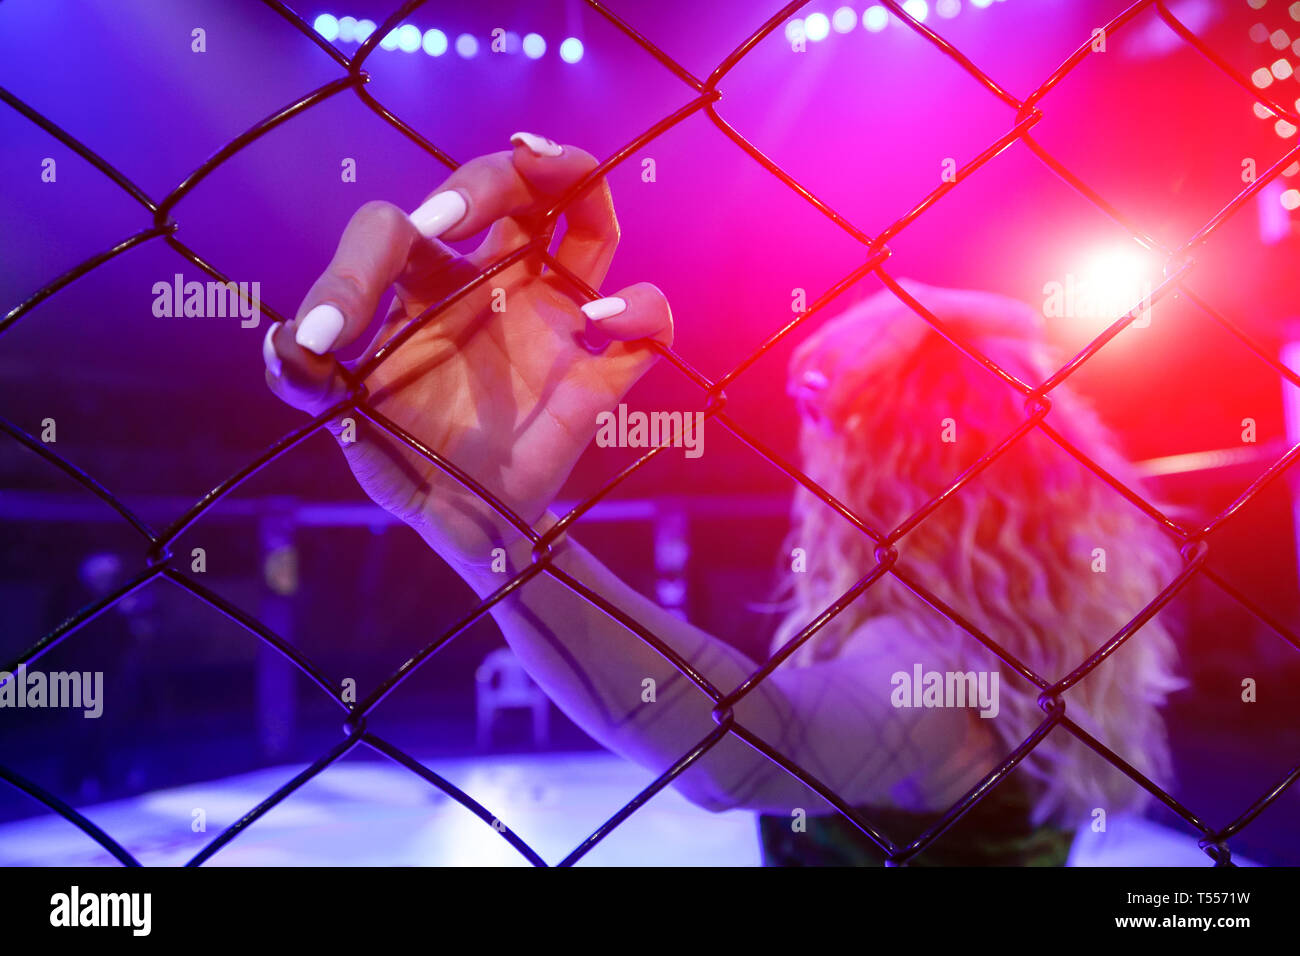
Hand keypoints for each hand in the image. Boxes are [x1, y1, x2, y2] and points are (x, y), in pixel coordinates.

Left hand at [262, 135, 671, 558]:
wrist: (464, 520)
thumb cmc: (407, 458)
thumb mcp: (346, 421)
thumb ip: (309, 385)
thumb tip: (287, 348)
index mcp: (427, 287)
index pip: (395, 232)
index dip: (354, 268)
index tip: (326, 338)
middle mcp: (497, 286)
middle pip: (510, 190)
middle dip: (482, 179)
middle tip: (447, 216)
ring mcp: (555, 322)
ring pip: (588, 220)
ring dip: (574, 178)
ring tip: (543, 167)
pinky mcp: (598, 374)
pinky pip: (647, 325)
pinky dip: (638, 311)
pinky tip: (597, 326)